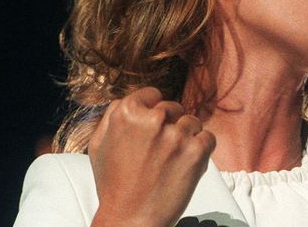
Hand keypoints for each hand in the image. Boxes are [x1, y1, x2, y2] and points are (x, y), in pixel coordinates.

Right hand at [88, 87, 215, 226]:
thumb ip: (113, 116)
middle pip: (174, 108)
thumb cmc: (114, 186)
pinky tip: (185, 165)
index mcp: (127, 112)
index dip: (153, 111)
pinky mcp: (196, 151)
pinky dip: (201, 150)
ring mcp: (177, 134)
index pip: (152, 95)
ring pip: (192, 122)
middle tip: (160, 152)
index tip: (153, 128)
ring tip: (171, 161)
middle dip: (170, 126)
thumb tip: (130, 101)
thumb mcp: (99, 145)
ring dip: (186, 138)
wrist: (131, 219)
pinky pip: (208, 138)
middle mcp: (153, 119)